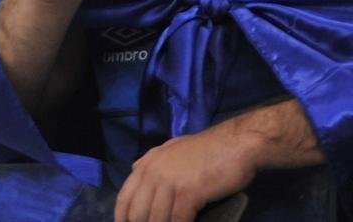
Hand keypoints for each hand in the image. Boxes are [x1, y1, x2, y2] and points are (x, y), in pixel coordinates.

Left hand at [115, 129, 254, 221]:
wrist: (235, 144)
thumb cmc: (207, 150)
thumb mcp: (172, 149)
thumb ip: (153, 161)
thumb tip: (135, 169)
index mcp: (146, 164)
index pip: (124, 197)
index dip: (123, 217)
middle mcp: (152, 172)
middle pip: (137, 212)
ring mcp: (169, 181)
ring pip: (156, 218)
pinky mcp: (188, 192)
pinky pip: (177, 219)